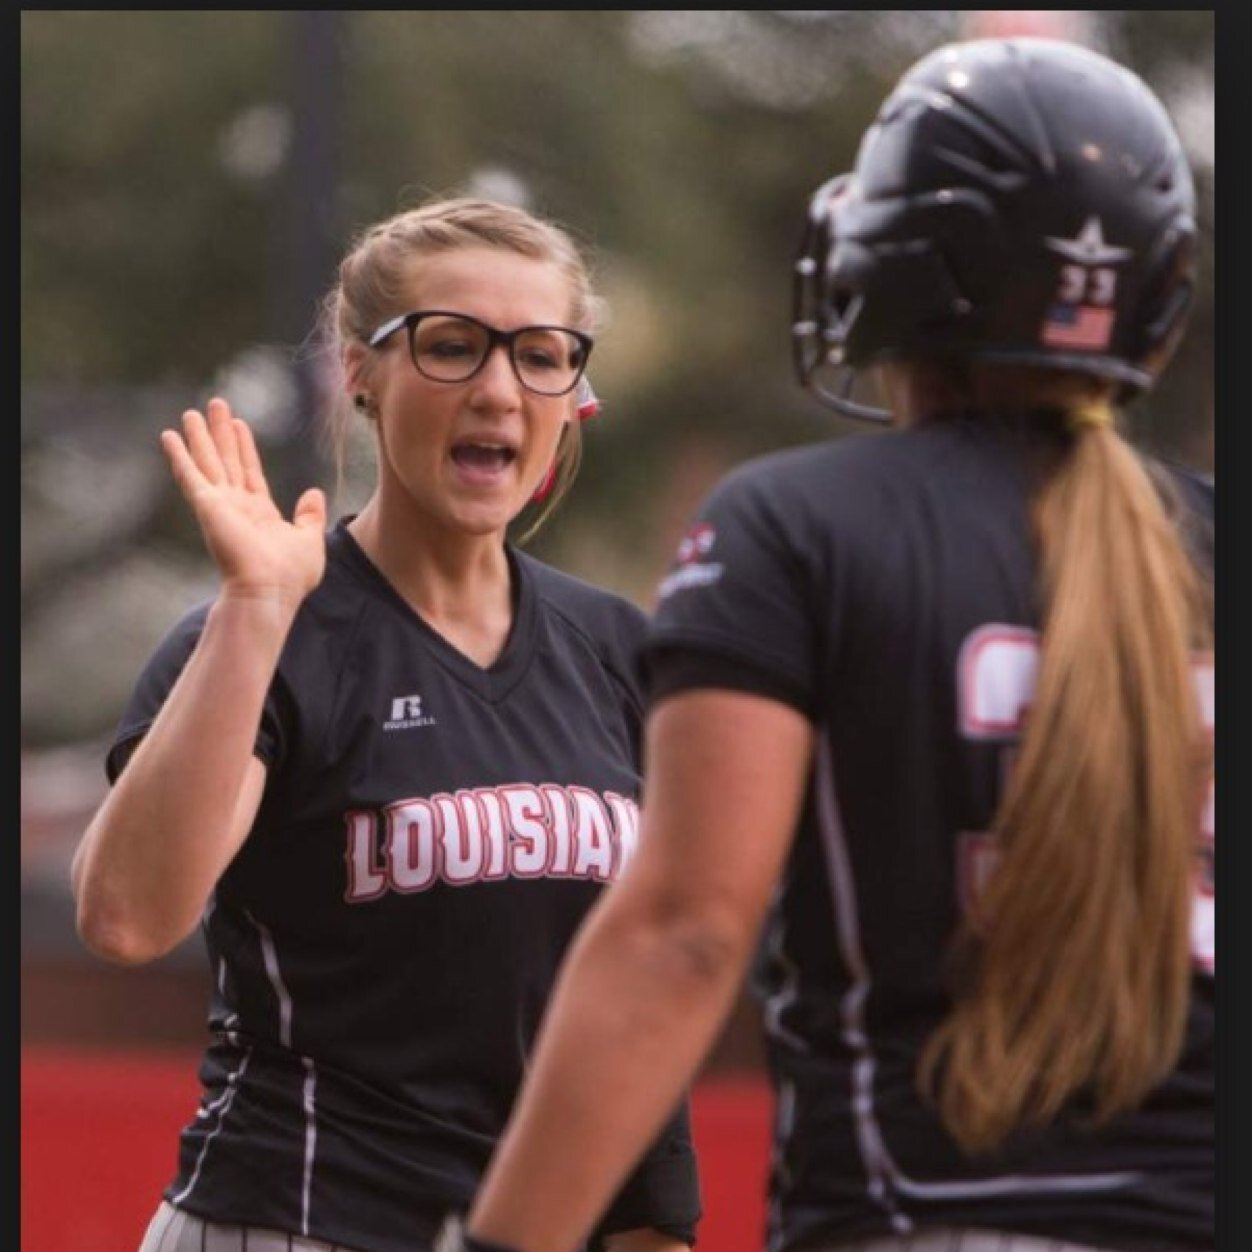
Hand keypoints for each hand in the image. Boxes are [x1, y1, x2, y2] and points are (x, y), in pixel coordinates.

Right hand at [161, 396, 326, 610]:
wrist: (270, 590)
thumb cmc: (291, 574)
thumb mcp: (309, 539)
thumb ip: (310, 514)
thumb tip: (314, 492)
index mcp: (260, 513)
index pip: (250, 471)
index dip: (244, 447)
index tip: (239, 424)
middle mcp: (236, 506)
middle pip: (227, 460)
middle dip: (221, 433)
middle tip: (216, 404)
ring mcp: (220, 505)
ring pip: (208, 462)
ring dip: (200, 437)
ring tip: (193, 411)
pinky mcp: (206, 506)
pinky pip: (190, 475)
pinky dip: (179, 455)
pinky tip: (169, 436)